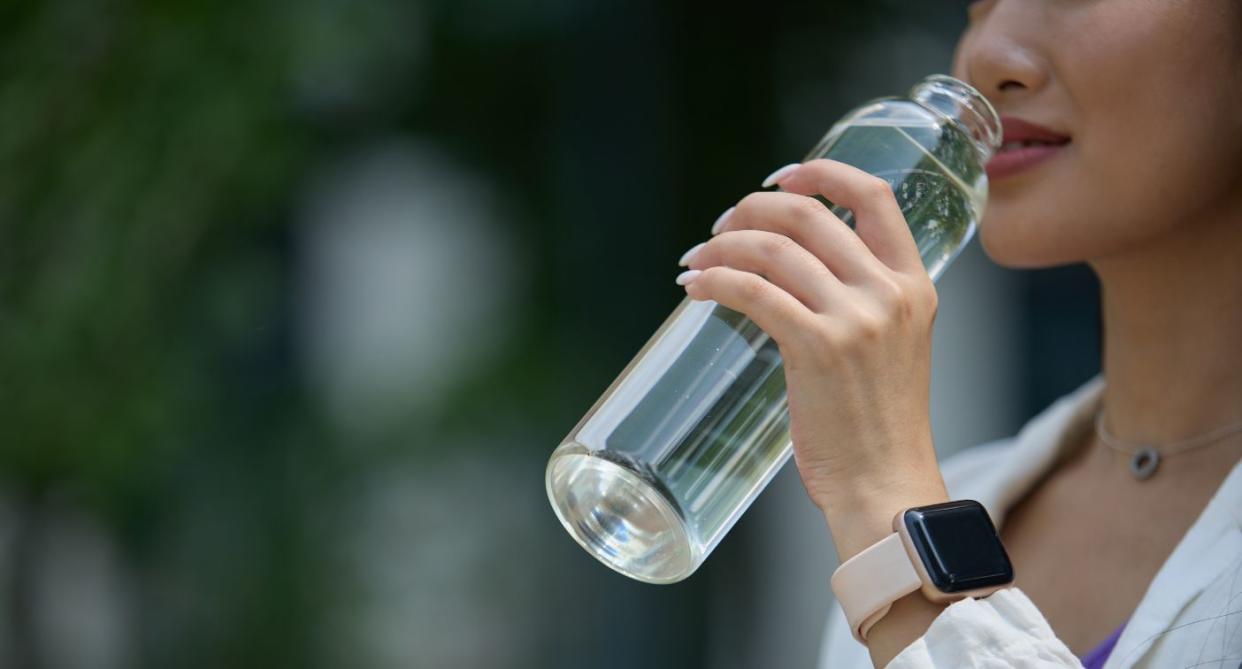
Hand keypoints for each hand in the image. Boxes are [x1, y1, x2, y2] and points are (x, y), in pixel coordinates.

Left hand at [676, 159, 949, 560]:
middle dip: (753, 211)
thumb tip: (788, 270)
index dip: (822, 172)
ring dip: (723, 246)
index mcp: (915, 284)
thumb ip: (859, 302)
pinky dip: (716, 281)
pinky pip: (753, 291)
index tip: (781, 177)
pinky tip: (695, 288)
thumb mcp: (891, 346)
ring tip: (696, 261)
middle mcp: (890, 292)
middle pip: (809, 215)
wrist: (886, 486)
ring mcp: (857, 319)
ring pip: (774, 250)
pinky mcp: (819, 348)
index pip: (875, 195)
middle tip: (720, 228)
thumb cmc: (877, 425)